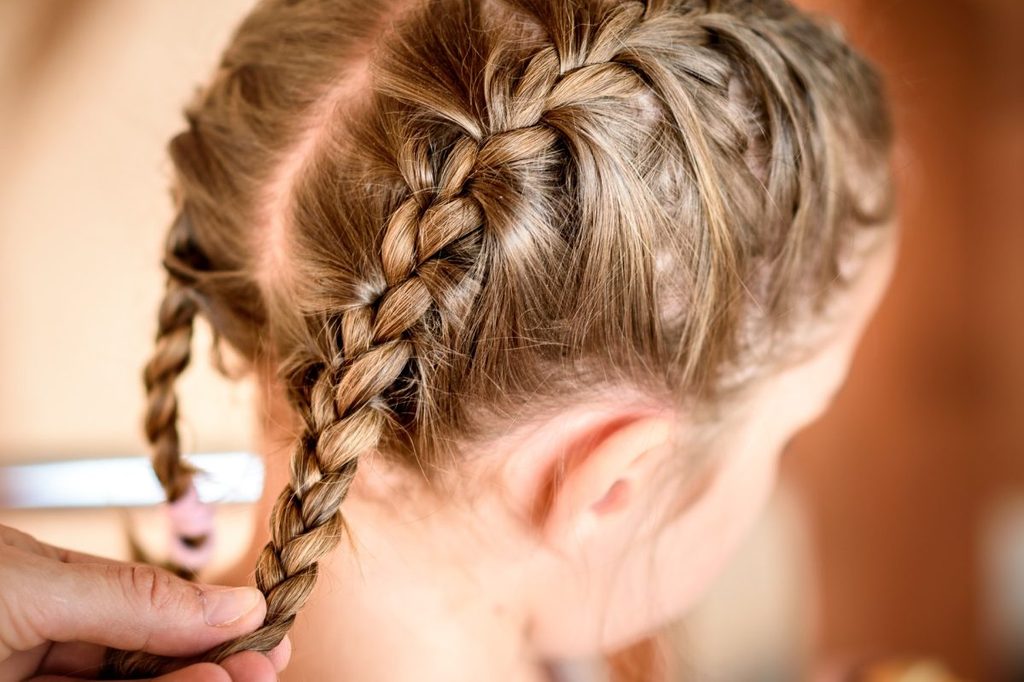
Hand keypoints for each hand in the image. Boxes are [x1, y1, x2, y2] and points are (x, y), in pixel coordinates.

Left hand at [0, 524, 288, 680]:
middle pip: (139, 654)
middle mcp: (34, 637)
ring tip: (249, 674)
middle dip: (211, 655)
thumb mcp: (37, 584)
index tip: (263, 621)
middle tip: (268, 661)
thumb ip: (135, 598)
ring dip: (195, 681)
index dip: (203, 615)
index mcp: (35, 586)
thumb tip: (239, 603)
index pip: (137, 602)